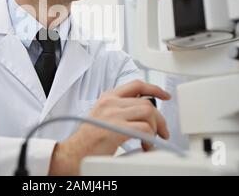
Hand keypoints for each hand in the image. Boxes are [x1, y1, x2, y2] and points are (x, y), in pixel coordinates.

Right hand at [48, 80, 170, 174]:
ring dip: (155, 129)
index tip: (165, 95)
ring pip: (148, 113)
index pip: (136, 85)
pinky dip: (150, 139)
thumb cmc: (88, 139)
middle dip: (159, 119)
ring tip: (149, 141)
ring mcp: (113, 114)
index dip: (154, 89)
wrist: (73, 153)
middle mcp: (110, 102)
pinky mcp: (117, 128)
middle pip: (146, 103)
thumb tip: (143, 113)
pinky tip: (144, 146)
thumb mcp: (103, 116)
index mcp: (108, 97)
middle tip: (162, 132)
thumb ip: (120, 109)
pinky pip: (145, 128)